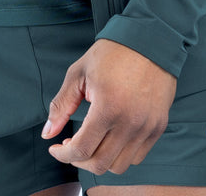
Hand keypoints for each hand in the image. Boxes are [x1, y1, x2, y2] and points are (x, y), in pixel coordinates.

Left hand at [41, 38, 177, 175]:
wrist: (150, 40)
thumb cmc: (112, 53)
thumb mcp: (79, 73)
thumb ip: (61, 105)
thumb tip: (47, 133)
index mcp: (108, 108)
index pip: (81, 150)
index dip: (63, 155)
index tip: (56, 148)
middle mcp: (130, 123)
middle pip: (99, 164)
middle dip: (79, 160)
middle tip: (72, 145)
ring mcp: (147, 127)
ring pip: (119, 166)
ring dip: (100, 159)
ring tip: (92, 141)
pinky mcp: (158, 126)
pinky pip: (138, 156)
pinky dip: (120, 154)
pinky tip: (111, 137)